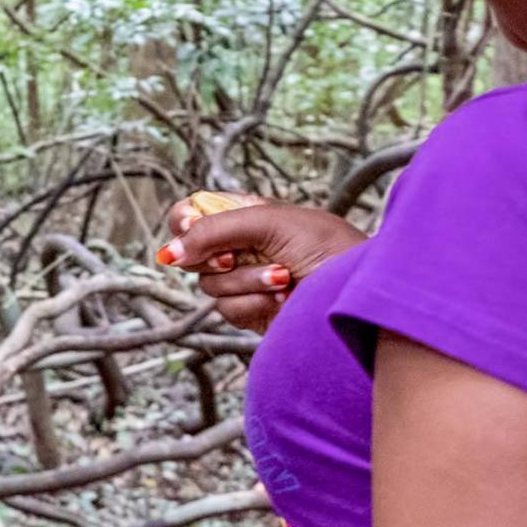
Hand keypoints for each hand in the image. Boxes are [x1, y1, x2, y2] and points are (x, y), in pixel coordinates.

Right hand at [155, 198, 364, 331]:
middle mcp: (242, 246)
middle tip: (238, 255)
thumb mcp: (270, 223)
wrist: (357, 295)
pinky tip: (282, 300)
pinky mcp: (252, 313)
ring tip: (282, 277)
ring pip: (209, 285)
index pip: (194, 213)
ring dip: (245, 281)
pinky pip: (227, 310)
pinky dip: (252, 304)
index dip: (185, 222)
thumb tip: (169, 252)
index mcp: (246, 214)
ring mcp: (246, 281)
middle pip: (193, 253)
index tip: (191, 228)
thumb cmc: (330, 248)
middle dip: (218, 255)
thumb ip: (215, 230)